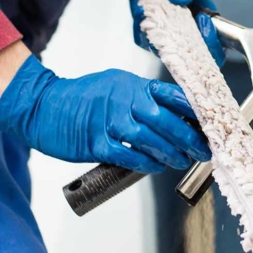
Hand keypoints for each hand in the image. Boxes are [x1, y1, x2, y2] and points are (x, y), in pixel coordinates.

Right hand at [0, 55, 210, 173]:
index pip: (170, 94)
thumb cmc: (82, 98)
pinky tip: (156, 167)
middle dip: (189, 137)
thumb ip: (141, 98)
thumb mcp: (115, 86)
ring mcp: (107, 121)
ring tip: (183, 161)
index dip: (193, 110)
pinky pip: (127, 155)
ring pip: (149, 139)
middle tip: (203, 149)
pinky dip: (145, 163)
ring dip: (171, 153)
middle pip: (165, 119)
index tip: (210, 122)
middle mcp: (122, 100)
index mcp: (131, 85)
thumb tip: (172, 114)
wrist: (43, 106)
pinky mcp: (94, 142)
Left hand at [118, 0, 225, 65]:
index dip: (213, 43)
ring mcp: (170, 41)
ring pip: (169, 54)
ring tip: (160, 17)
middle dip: (190, 45)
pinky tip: (145, 16)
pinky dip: (146, 31)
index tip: (203, 21)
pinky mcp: (150, 39)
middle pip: (195, 59)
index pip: (217, 48)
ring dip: (165, 37)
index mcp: (207, 25)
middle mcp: (189, 38)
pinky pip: (147, 43)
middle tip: (185, 23)